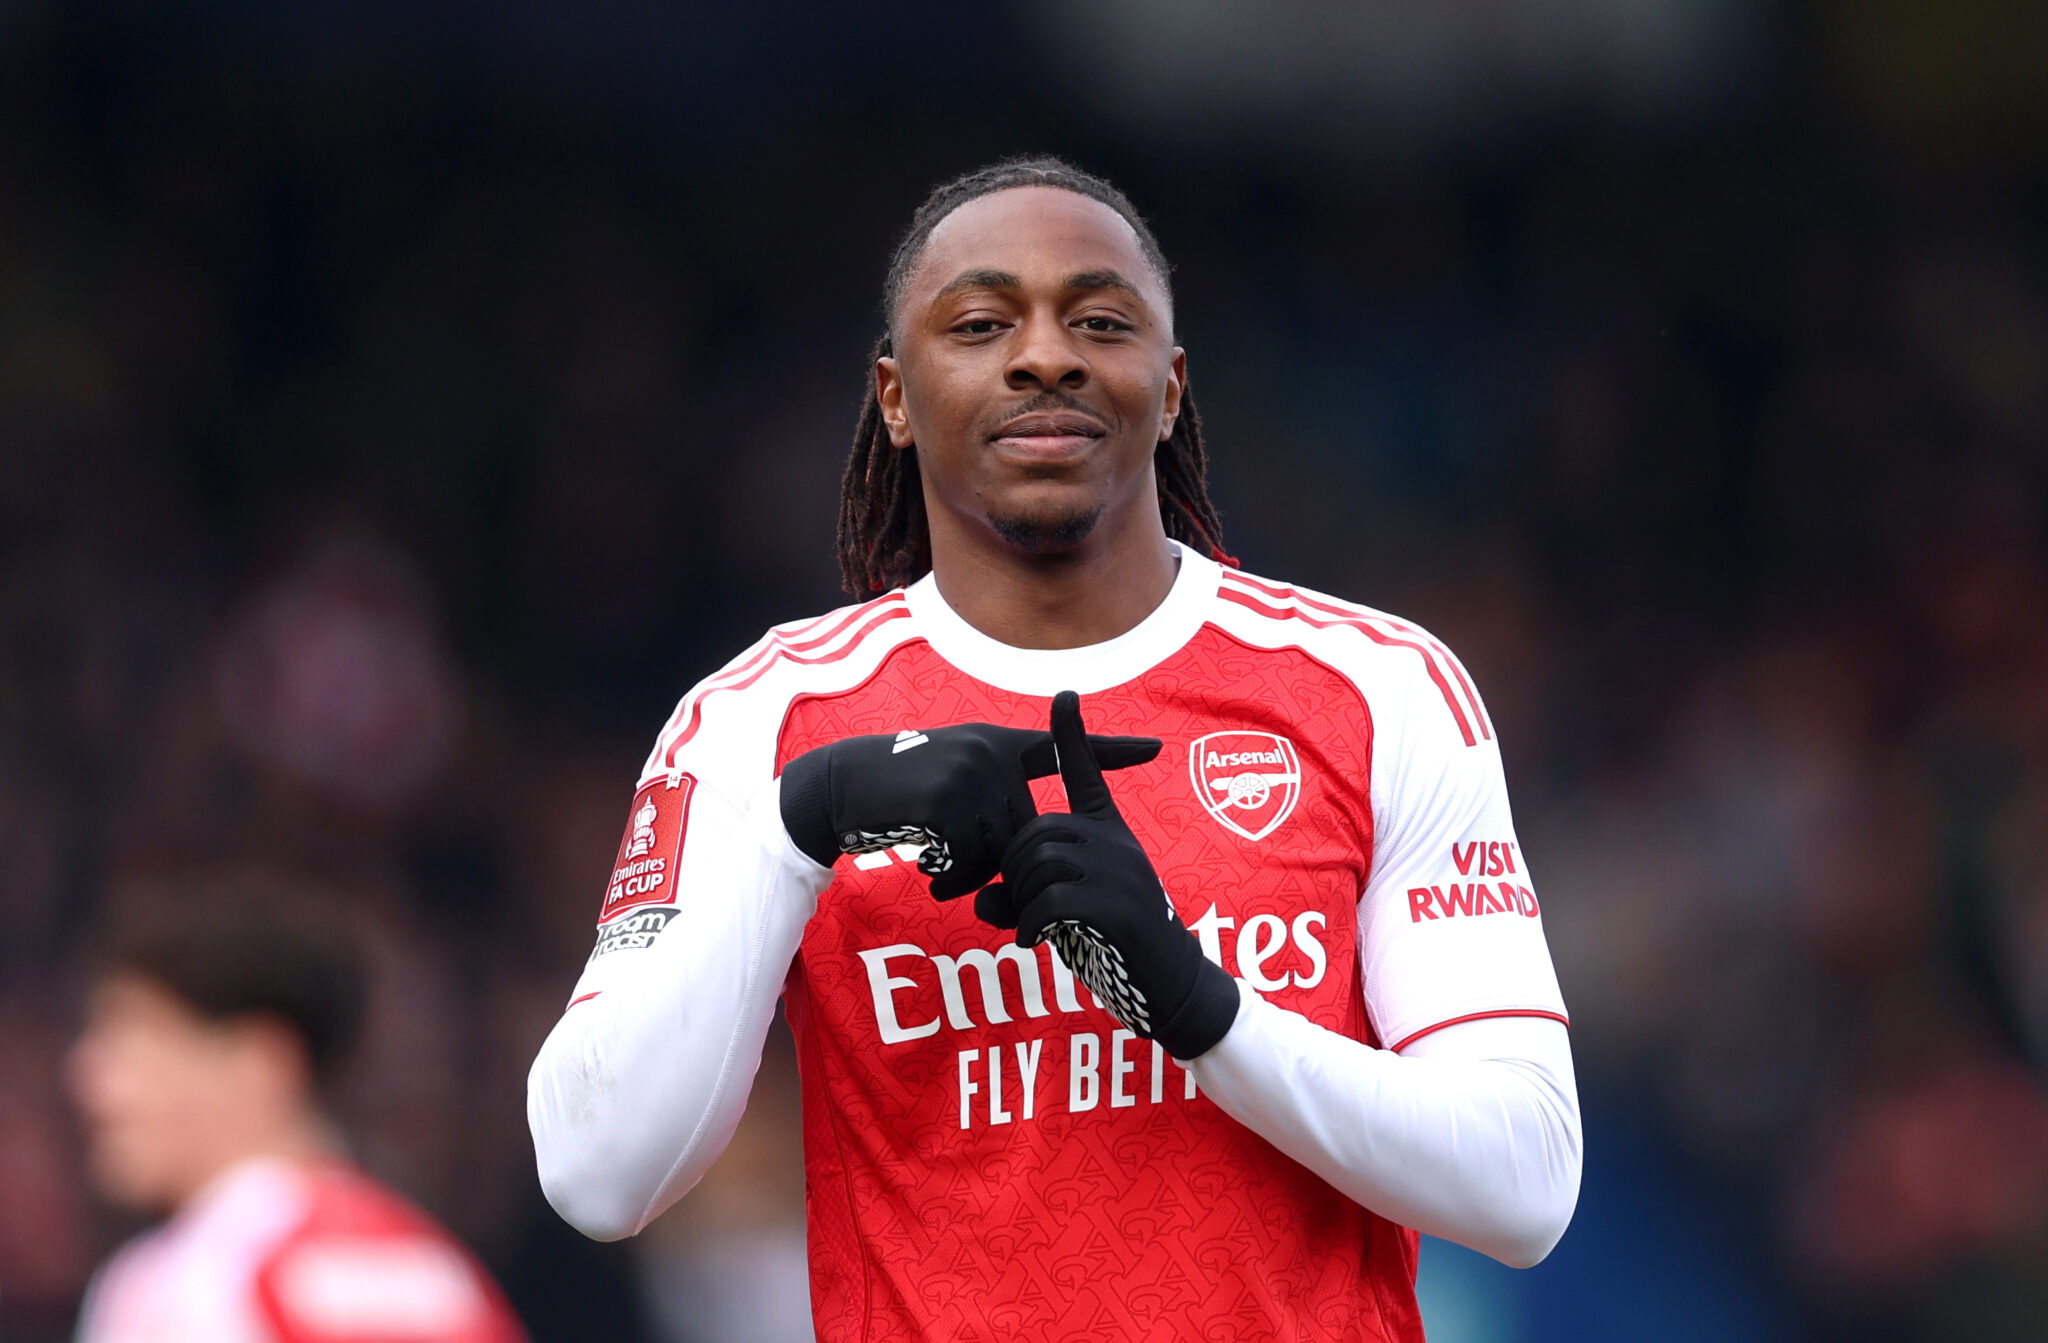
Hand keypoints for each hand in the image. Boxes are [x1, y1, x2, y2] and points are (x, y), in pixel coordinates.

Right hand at [779, 718, 1160, 898]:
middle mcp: (988, 753)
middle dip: (996, 863)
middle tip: (953, 865)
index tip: (1156, 748)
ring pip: (998, 851)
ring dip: (968, 874)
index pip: (1059, 748)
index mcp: (993, 745)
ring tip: (934, 860)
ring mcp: (969, 774)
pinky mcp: (946, 801)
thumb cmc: (892, 794)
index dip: (1109, 749)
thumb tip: (1021, 850)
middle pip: (1024, 830)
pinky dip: (948, 875)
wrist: (836, 789)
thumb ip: (988, 800)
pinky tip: (923, 863)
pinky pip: (969, 861)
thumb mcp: (946, 778)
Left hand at [977, 691, 1240, 1059]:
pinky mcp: (1116, 908)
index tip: (1064, 695)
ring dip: (1019, 898)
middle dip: (1011, 869)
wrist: (1173, 986)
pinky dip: (1029, 924)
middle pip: (1036, 831)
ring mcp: (1120, 872)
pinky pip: (1049, 901)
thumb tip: (980, 902)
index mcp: (1111, 834)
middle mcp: (1117, 843)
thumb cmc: (1117, 945)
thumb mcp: (1066, 914)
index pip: (1088, 774)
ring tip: (1030, 925)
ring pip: (1039, 864)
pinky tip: (1033, 942)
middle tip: (1016, 906)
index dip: (1072, 736)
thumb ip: (1024, 899)